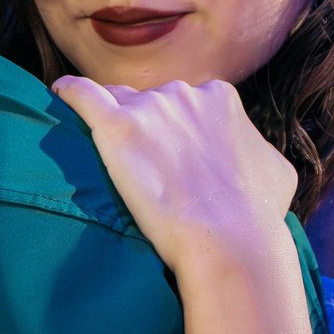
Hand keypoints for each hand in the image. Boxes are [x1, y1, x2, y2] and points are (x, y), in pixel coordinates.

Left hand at [52, 76, 297, 276]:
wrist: (231, 241)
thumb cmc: (256, 216)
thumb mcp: (275, 171)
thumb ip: (255, 149)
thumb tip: (253, 153)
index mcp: (221, 98)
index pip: (183, 102)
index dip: (174, 128)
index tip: (167, 154)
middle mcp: (184, 93)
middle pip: (149, 100)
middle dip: (146, 126)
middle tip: (144, 166)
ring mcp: (149, 108)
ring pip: (118, 101)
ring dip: (115, 123)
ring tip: (108, 155)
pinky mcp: (117, 127)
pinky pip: (82, 93)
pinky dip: (69, 92)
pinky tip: (58, 95)